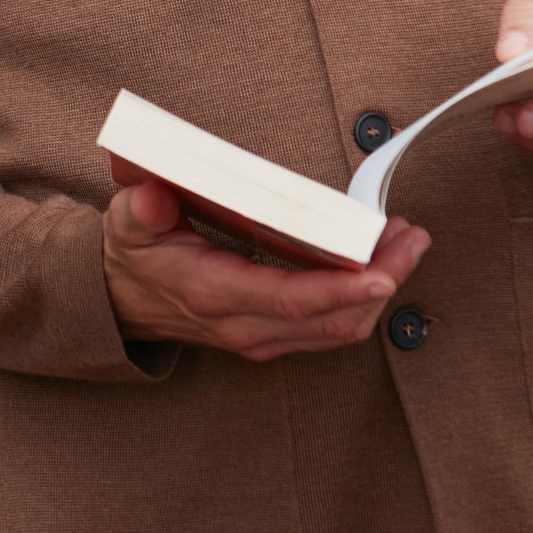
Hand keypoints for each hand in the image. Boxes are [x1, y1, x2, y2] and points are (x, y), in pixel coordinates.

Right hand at [102, 176, 429, 363]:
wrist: (121, 302)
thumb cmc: (135, 256)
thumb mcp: (128, 225)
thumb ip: (141, 209)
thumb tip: (153, 196)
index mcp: (214, 294)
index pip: (290, 300)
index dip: (341, 290)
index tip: (382, 274)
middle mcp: (245, 326)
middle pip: (332, 318)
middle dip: (382, 282)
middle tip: (412, 239)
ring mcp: (262, 337)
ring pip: (339, 330)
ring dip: (380, 291)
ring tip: (405, 244)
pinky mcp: (274, 337)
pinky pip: (330, 330)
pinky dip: (363, 301)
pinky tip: (381, 265)